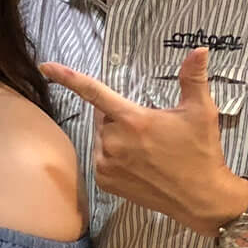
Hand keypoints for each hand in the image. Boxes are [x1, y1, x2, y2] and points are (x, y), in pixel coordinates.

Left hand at [40, 46, 247, 236]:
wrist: (201, 198)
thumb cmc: (202, 152)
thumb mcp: (201, 112)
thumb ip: (193, 78)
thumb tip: (200, 49)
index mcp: (133, 120)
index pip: (93, 91)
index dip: (67, 77)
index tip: (45, 66)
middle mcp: (114, 142)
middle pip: (104, 116)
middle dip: (121, 116)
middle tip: (150, 129)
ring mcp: (106, 164)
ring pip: (102, 137)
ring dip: (117, 136)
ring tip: (147, 149)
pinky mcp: (104, 181)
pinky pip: (101, 157)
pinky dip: (114, 155)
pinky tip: (138, 163)